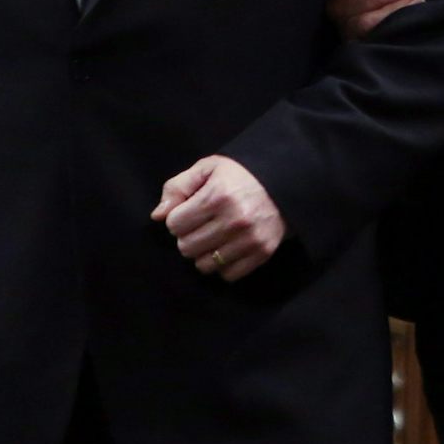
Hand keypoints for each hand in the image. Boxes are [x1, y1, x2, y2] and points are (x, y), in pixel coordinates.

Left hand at [151, 156, 285, 282]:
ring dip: (204, 253)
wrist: (285, 180)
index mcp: (217, 196)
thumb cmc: (240, 173)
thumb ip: (178, 187)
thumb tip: (157, 216)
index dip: (177, 218)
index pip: (174, 225)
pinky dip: (223, 264)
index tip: (188, 212)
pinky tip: (227, 247)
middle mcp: (233, 220)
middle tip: (200, 226)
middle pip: (186, 248)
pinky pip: (227, 275)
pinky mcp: (262, 253)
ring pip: (204, 265)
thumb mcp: (208, 168)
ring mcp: (249, 239)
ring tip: (213, 236)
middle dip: (187, 237)